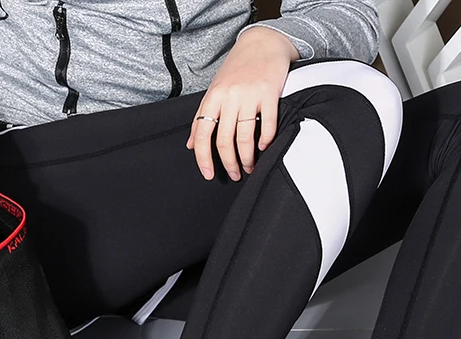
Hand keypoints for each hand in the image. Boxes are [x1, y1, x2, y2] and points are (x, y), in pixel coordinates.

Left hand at [187, 27, 297, 180]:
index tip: (208, 174)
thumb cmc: (237, 69)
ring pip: (244, 138)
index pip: (202, 135)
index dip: (203, 159)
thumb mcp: (214, 90)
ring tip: (249, 167)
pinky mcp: (270, 94)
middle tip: (234, 175)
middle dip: (229, 164)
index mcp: (213, 98)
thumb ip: (201, 118)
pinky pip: (267, 126)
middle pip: (224, 141)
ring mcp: (249, 95)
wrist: (263, 42)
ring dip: (247, 159)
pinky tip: (263, 148)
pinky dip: (265, 141)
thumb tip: (190, 145)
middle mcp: (229, 97)